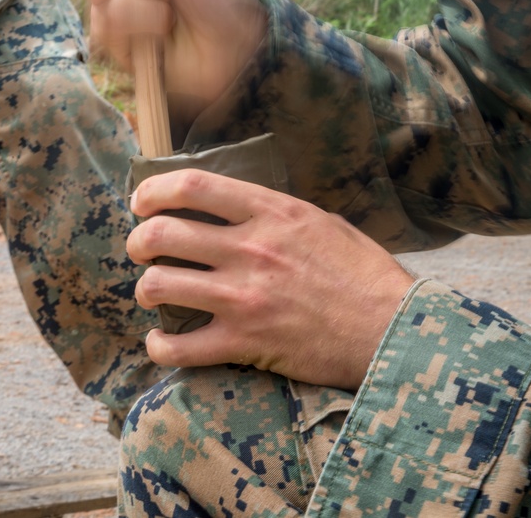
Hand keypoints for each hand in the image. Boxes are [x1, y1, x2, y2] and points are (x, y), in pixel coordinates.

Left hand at [127, 170, 415, 390]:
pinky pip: (177, 347)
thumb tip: (237, 207)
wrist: (392, 329)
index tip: (141, 202)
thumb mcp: (323, 222)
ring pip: (159, 284)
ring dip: (146, 289)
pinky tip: (162, 341)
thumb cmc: (363, 274)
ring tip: (153, 293)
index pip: (192, 185)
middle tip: (140, 250)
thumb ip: (276, 212)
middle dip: (138, 242)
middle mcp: (251, 249)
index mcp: (271, 211)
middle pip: (162, 233)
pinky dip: (159, 346)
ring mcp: (244, 297)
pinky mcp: (244, 342)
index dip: (152, 190)